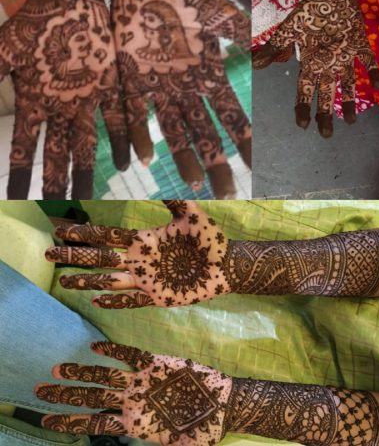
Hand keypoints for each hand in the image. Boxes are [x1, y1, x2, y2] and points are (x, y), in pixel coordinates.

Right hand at [0, 0, 128, 198]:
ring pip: (87, 143)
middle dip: (57, 182)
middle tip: (60, 211)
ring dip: (88, 170)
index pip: (26, 147)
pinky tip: (127, 164)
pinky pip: (119, 118)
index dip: (22, 174)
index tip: (16, 201)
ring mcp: (88, 99)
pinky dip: (123, 140)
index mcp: (36, 101)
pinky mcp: (112, 86)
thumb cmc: (34, 23)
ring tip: (90, 197)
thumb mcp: (4, 52)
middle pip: (58, 154)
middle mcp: (62, 107)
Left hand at [37, 341, 231, 444]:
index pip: (94, 423)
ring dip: (81, 374)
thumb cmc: (203, 429)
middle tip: (38, 390)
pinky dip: (113, 352)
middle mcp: (134, 401)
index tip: (46, 419)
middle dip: (64, 395)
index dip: (68, 422)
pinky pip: (131, 356)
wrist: (224, 404)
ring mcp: (143, 382)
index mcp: (135, 423)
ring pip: (105, 377)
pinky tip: (96, 347)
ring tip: (57, 370)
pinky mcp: (157, 364)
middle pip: (91, 397)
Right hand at [46, 200, 230, 307]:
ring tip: (64, 282)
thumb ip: (174, 199)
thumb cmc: (211, 240)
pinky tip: (97, 301)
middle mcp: (140, 260)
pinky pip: (132, 300)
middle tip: (49, 253)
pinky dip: (115, 301)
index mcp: (145, 240)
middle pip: (101, 258)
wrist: (228, 265)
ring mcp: (147, 279)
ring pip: (110, 281)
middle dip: (75, 256)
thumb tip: (160, 178)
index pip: (108, 236)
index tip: (62, 228)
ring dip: (87, 281)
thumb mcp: (192, 214)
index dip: (85, 233)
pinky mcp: (158, 296)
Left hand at [113, 0, 250, 196]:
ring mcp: (160, 91)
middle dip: (217, 164)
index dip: (243, 142)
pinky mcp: (132, 84)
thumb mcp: (219, 15)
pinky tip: (144, 159)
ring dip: (183, 158)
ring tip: (192, 184)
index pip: (232, 118)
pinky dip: (140, 136)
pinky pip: (136, 116)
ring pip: (174, 132)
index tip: (254, 167)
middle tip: (227, 194)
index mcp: (210, 79)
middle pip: (206, 134)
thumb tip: (270, 50)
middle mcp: (188, 92)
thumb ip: (241, 33)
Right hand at [253, 0, 378, 137]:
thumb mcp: (290, 29)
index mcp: (310, 63)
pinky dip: (373, 72)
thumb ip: (276, 46)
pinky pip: (368, 60)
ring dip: (349, 102)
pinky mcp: (359, 44)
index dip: (303, 107)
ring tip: (351, 121)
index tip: (303, 124)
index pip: (304, 90)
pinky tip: (378, 86)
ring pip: (347, 84)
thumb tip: (254, 64)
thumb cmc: (308, 11)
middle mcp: (327, 65)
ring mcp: (344, 56)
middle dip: (325, 114)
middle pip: (325, 94)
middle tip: (327, 134)